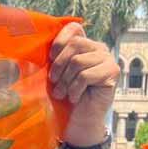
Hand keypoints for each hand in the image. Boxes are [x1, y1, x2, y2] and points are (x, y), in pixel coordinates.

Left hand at [49, 22, 117, 146]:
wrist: (78, 120)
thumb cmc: (63, 96)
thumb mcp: (54, 73)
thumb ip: (52, 57)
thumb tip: (34, 43)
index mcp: (83, 44)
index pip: (73, 28)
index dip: (59, 41)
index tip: (49, 58)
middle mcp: (98, 48)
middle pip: (75, 43)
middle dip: (59, 65)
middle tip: (54, 81)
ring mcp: (107, 59)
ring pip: (78, 61)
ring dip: (65, 81)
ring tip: (63, 93)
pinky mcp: (113, 72)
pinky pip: (85, 75)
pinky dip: (75, 89)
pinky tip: (75, 97)